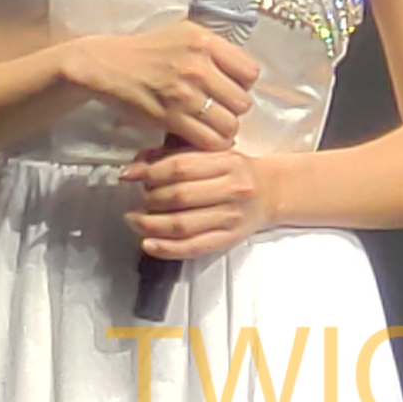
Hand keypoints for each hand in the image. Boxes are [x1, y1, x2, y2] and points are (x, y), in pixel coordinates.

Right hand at [71, 18, 260, 147]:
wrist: (109, 64)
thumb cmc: (149, 49)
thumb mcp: (185, 31)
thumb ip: (215, 45)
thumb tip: (242, 67)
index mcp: (205, 41)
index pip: (251, 72)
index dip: (244, 84)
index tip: (231, 86)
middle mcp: (198, 66)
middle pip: (243, 102)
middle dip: (234, 109)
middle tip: (221, 108)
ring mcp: (184, 94)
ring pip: (229, 124)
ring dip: (224, 129)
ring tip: (213, 124)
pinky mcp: (170, 117)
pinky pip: (208, 140)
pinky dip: (211, 143)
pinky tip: (204, 136)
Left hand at [121, 139, 277, 261]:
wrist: (271, 192)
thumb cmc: (234, 171)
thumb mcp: (210, 153)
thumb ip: (172, 155)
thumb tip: (133, 168)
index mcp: (226, 162)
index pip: (180, 167)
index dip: (149, 172)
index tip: (130, 176)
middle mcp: (231, 189)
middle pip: (179, 196)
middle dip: (149, 199)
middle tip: (136, 198)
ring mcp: (231, 217)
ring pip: (182, 224)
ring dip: (150, 224)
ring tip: (134, 220)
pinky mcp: (228, 239)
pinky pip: (193, 247)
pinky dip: (166, 248)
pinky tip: (148, 243)